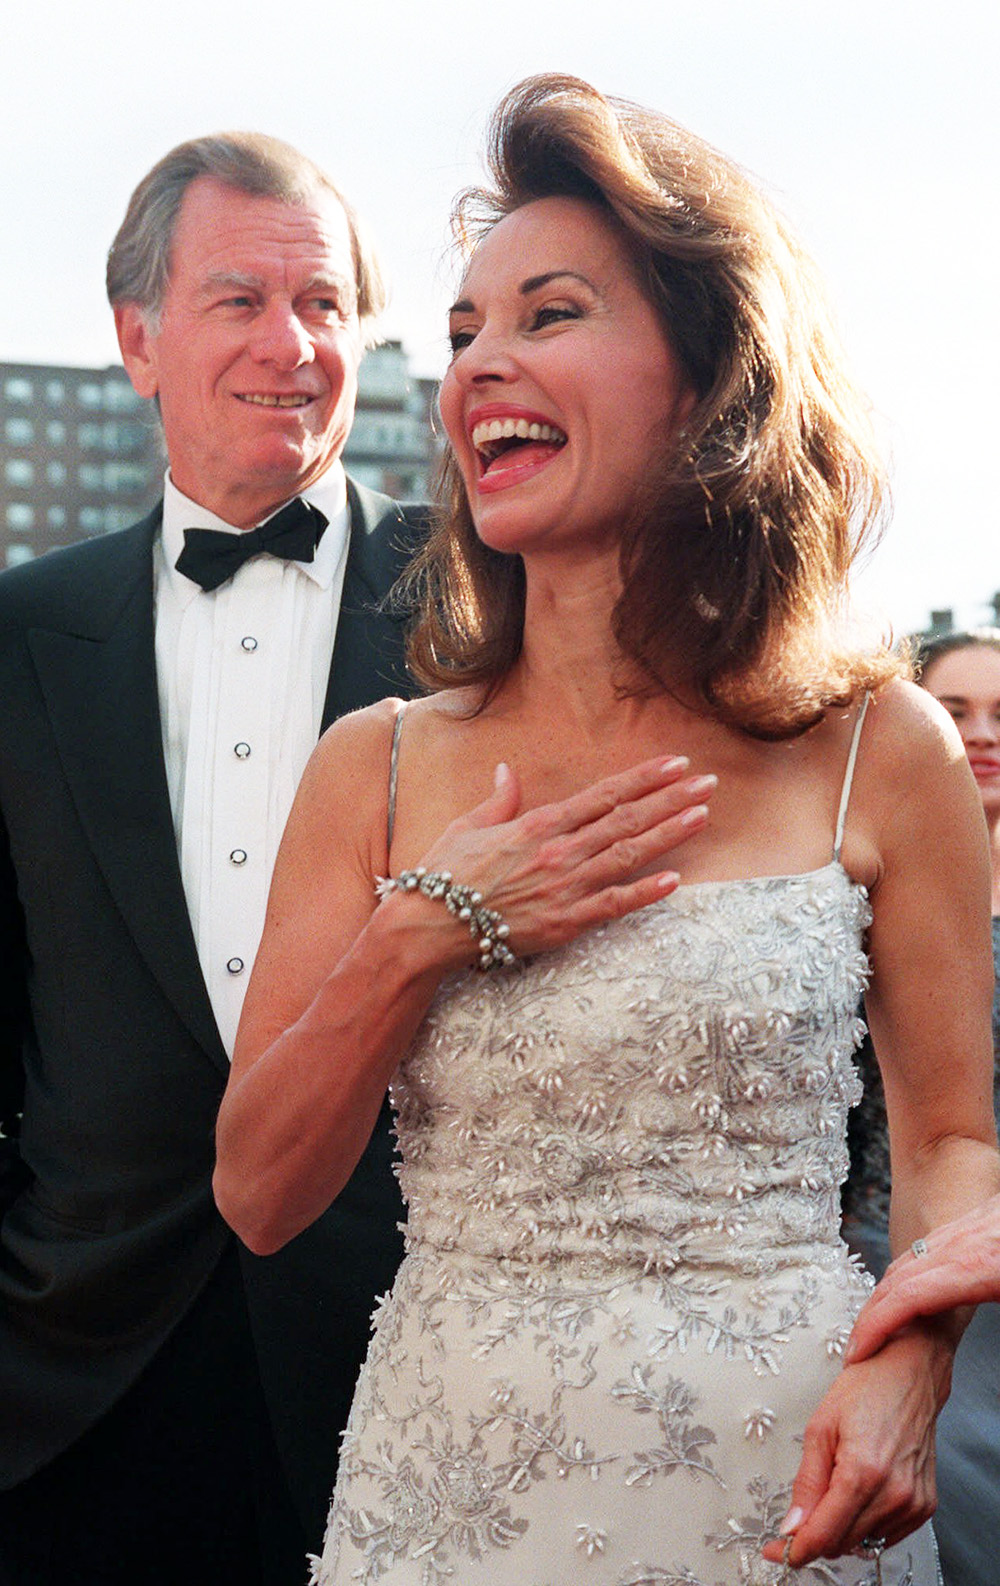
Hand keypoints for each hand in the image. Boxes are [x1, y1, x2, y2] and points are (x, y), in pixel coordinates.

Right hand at [400, 754, 713, 962]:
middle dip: (671, 799)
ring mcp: (565, 887)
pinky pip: (613, 905)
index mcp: (539, 824)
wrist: (429, 924)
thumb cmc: (444, 875)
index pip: (604, 794)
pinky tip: (675, 881)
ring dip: (668, 835)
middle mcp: (559, 851)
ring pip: (628, 855)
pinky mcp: (565, 923)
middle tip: (708, 782)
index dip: (643, 778)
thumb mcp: (468, 826)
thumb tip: (508, 770)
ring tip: (703, 816)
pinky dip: (645, 893)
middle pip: (626, 819)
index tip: (675, 763)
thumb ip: (498, 799)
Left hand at [760, 1329, 951, 1567]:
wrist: (910, 1372)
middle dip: (814, 1536)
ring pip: (863, 1542)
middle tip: (796, 1520)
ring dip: (840, 1529)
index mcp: (863, 1472)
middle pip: (842, 1543)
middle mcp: (894, 1493)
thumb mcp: (820, 1428)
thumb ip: (807, 1483)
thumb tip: (792, 1526)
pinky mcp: (925, 1506)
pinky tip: (857, 1495)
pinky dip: (865, 1524)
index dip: (795, 1549)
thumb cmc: (866, 1389)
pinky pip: (886, 1535)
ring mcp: (913, 1503)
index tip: (775, 1551)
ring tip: (833, 1489)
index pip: (824, 1534)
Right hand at [847, 1195, 999, 1363]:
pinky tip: (913, 1293)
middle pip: (902, 1275)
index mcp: (982, 1264)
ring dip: (888, 1293)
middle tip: (856, 1352)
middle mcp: (967, 1240)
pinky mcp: (977, 1220)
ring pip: (913, 1258)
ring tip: (876, 1330)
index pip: (912, 1295)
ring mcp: (970, 1225)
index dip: (878, 1325)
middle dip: (873, 1314)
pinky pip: (929, 1248)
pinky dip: (909, 1274)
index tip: (857, 1353)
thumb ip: (999, 1304)